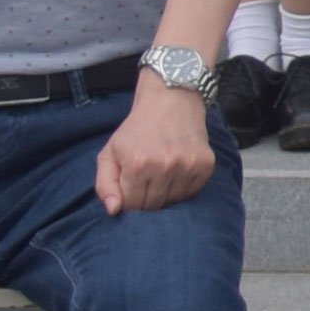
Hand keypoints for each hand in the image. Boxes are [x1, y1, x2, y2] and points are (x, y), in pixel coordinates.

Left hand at [94, 84, 218, 214]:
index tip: (130, 188)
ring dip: (165, 195)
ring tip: (161, 175)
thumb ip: (105, 184)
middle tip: (145, 182)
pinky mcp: (205, 165)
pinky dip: (182, 189)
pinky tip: (176, 172)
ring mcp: (187, 166)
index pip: (131, 206)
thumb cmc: (137, 129)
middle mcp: (164, 166)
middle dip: (146, 199)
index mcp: (137, 163)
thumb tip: (114, 210)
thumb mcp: (110, 152)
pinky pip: (191, 193)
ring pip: (173, 202)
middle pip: (153, 207)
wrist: (172, 100)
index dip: (128, 201)